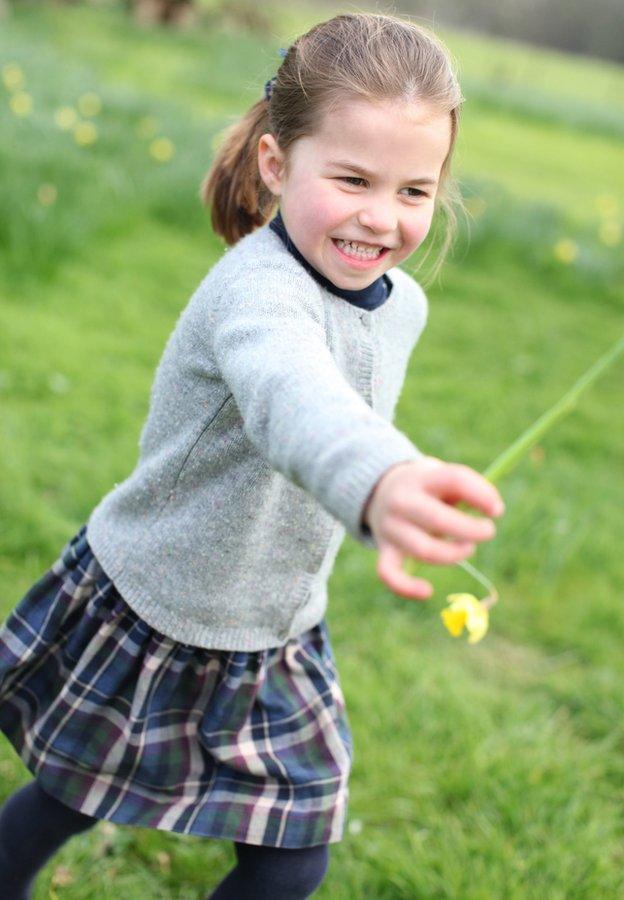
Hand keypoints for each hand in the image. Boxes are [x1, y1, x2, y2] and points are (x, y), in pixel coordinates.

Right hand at [362, 455, 504, 599]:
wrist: (381, 491)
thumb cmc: (427, 487)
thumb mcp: (443, 476)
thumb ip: (467, 488)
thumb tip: (493, 509)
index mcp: (422, 477)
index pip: (454, 480)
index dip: (482, 495)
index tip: (497, 510)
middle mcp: (402, 501)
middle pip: (438, 519)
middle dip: (471, 530)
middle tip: (488, 531)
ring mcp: (390, 526)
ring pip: (423, 550)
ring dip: (453, 555)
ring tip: (468, 549)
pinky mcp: (385, 549)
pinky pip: (389, 573)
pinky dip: (406, 587)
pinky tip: (427, 591)